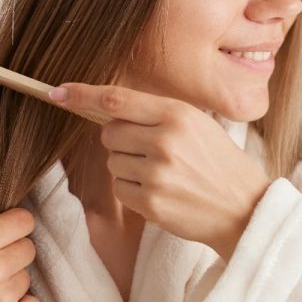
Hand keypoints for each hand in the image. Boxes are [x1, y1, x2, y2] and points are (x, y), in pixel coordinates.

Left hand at [48, 82, 272, 257]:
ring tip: (165, 175)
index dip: (81, 95)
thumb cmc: (218, 163)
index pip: (116, 99)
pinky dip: (134, 192)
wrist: (245, 208)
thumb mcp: (197, 125)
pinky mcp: (151, 201)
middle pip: (109, 133)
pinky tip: (163, 193)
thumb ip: (155, 114)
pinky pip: (120, 189)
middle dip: (121, 142)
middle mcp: (165, 140)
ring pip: (113, 162)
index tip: (57, 92)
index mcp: (177, 114)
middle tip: (151, 151)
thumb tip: (103, 107)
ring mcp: (157, 173)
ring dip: (129, 169)